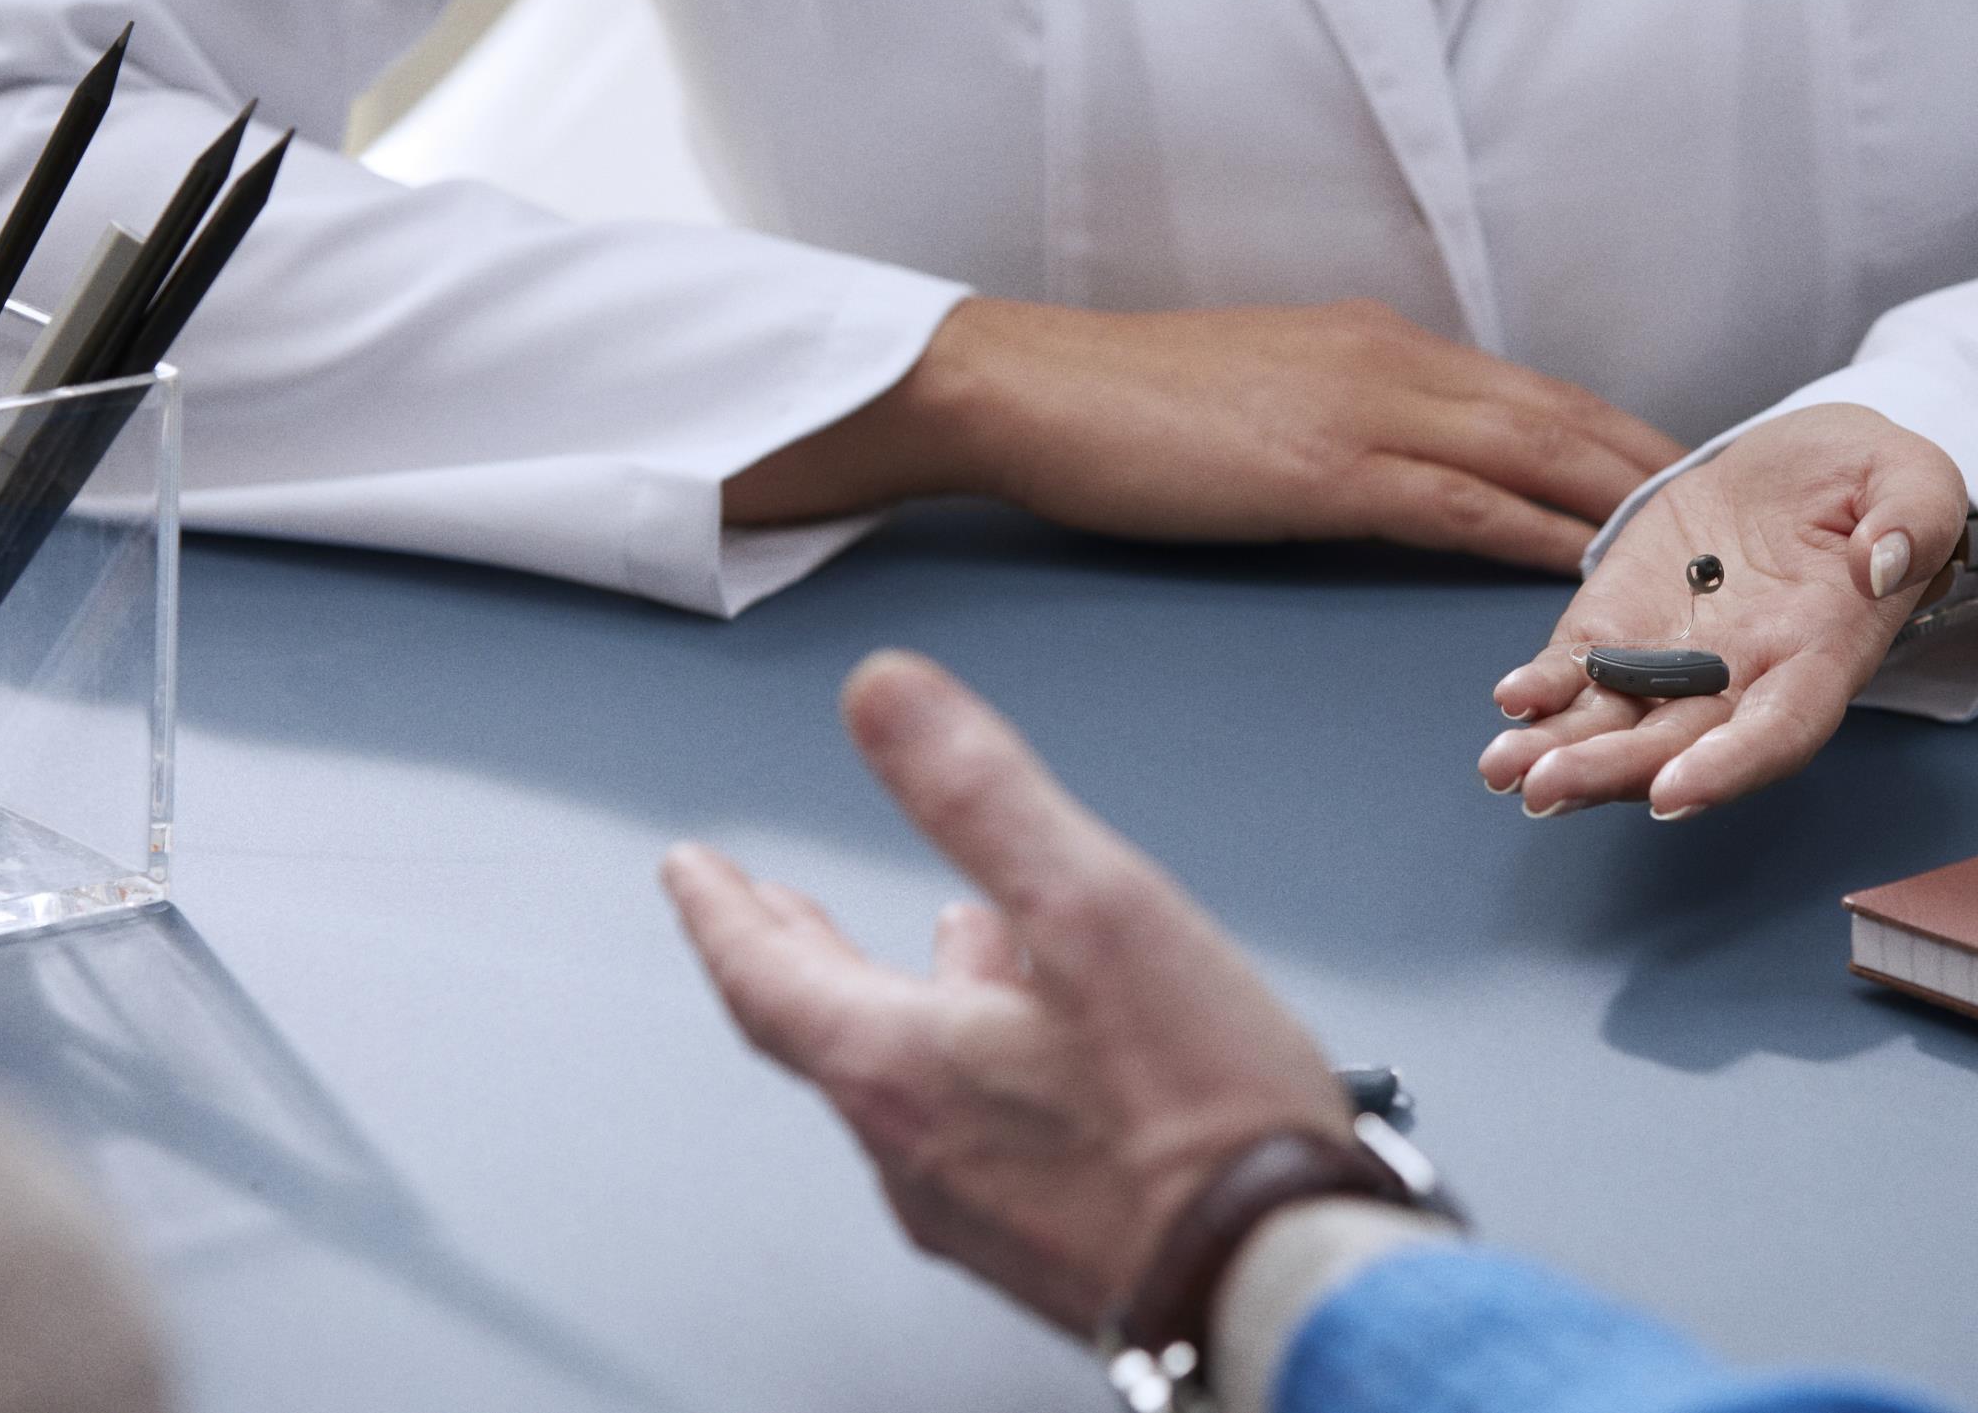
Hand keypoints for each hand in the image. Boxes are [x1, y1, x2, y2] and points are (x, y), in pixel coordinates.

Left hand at [661, 650, 1350, 1335]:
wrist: (1283, 1278)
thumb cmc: (1201, 1124)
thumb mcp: (1092, 911)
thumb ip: (981, 795)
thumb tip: (886, 698)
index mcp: (900, 1072)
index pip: (764, 979)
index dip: (722, 911)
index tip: (694, 872)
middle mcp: (920, 1154)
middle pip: (827, 1034)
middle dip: (798, 955)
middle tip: (768, 912)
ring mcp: (982, 1211)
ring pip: (913, 1084)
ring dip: (911, 1003)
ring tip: (947, 951)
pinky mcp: (1050, 1244)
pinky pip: (981, 1134)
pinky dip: (983, 1064)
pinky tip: (1047, 1051)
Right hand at [732, 297, 1687, 572]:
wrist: (1031, 388)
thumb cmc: (1125, 409)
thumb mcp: (1264, 402)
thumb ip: (1346, 427)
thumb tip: (1404, 475)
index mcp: (1384, 349)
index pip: (1535, 396)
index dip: (1620, 439)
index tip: (1691, 483)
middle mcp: (1398, 365)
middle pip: (1565, 420)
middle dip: (1660, 473)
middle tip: (1746, 523)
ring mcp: (1369, 412)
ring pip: (1535, 459)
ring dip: (1623, 511)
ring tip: (1704, 559)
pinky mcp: (1330, 470)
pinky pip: (1462, 510)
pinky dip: (1535, 544)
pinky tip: (1588, 581)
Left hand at [1478, 404, 1971, 819]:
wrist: (1804, 465)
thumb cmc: (1868, 482)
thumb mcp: (1916, 478)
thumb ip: (1915, 518)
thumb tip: (1882, 563)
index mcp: (1821, 654)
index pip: (1778, 731)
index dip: (1729, 767)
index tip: (1675, 793)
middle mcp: (1742, 677)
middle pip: (1677, 746)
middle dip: (1612, 772)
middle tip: (1547, 787)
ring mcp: (1676, 658)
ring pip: (1616, 724)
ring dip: (1561, 752)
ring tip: (1504, 769)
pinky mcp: (1625, 624)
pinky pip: (1580, 669)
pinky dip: (1545, 689)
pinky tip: (1512, 699)